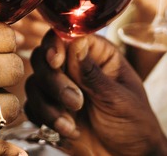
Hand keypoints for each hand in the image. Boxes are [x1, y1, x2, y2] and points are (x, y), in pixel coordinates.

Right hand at [25, 31, 166, 155]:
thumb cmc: (135, 125)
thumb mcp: (118, 98)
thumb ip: (93, 73)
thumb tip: (76, 42)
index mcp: (97, 54)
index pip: (67, 36)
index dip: (56, 45)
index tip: (56, 61)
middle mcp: (76, 66)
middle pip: (44, 58)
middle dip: (54, 82)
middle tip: (75, 103)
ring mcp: (61, 88)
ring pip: (35, 82)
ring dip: (49, 105)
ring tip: (71, 125)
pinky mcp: (51, 108)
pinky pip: (32, 106)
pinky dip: (44, 118)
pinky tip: (68, 130)